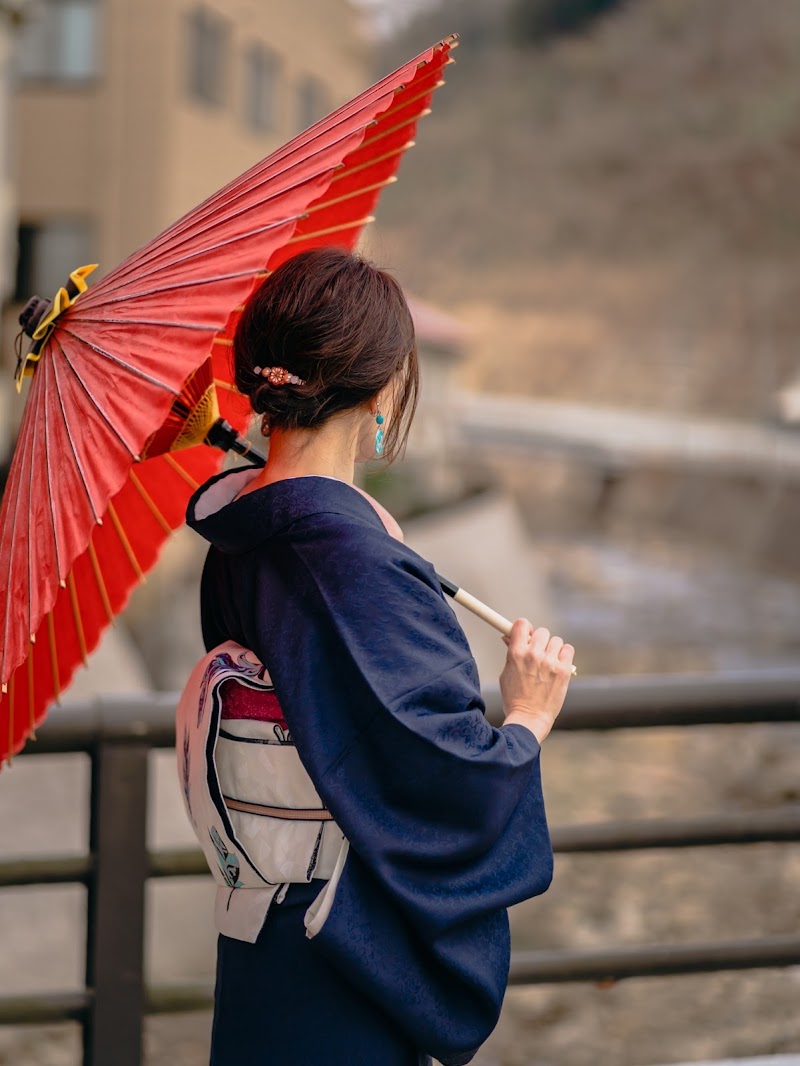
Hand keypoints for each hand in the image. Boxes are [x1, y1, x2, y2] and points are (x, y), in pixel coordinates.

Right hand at [499, 619, 574, 742]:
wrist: (529, 718)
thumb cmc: (514, 698)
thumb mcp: (506, 673)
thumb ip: (511, 653)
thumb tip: (510, 637)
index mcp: (516, 653)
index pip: (522, 624)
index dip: (524, 628)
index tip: (526, 635)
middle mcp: (533, 655)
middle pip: (541, 631)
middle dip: (539, 640)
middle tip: (538, 652)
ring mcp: (549, 663)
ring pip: (556, 640)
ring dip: (552, 648)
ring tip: (548, 662)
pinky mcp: (563, 671)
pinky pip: (568, 649)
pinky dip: (564, 654)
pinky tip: (558, 664)